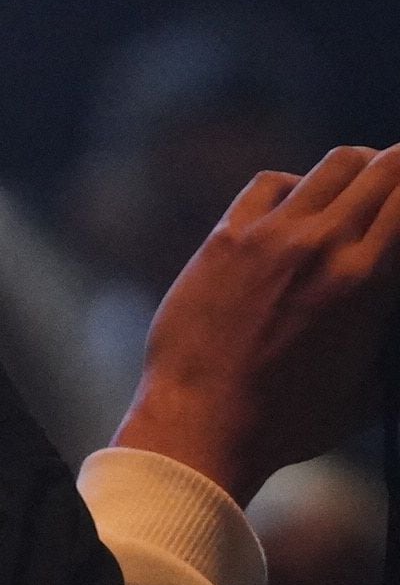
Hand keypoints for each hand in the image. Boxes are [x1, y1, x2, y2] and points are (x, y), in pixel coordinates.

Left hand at [113, 144, 399, 504]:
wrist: (204, 418)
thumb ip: (390, 333)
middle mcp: (322, 245)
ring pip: (329, 168)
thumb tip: (389, 302)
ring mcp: (269, 235)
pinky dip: (295, 183)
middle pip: (379, 170)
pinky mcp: (225, 236)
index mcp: (367, 281)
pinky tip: (299, 197)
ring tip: (366, 172)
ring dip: (357, 165)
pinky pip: (269, 185)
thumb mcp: (371, 384)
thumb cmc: (293, 418)